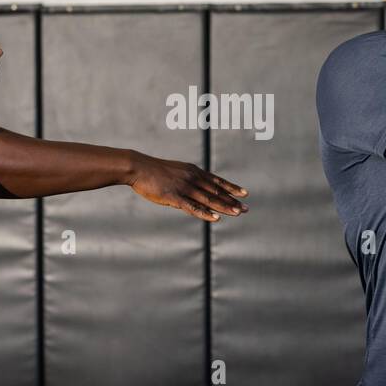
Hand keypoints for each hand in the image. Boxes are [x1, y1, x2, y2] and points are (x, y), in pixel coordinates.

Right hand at [126, 154, 249, 221]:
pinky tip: (216, 218)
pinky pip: (192, 207)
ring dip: (224, 207)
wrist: (138, 167)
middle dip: (232, 201)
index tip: (244, 193)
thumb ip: (186, 179)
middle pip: (216, 191)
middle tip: (247, 208)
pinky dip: (205, 213)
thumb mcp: (175, 172)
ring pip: (208, 199)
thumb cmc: (153, 171)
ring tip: (238, 213)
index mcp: (193, 171)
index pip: (217, 181)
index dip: (231, 188)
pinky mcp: (174, 197)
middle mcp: (192, 178)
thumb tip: (194, 187)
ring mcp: (184, 187)